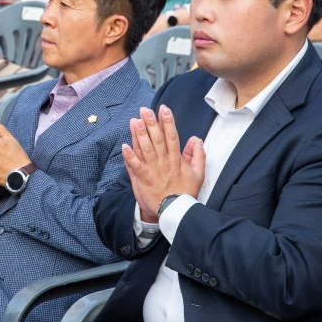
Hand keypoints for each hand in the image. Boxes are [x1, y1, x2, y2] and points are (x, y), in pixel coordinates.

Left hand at [121, 106, 204, 221]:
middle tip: (146, 110)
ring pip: (146, 149)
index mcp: (176, 160)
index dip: (168, 122)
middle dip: (151, 123)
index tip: (164, 109)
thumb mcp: (198, 174)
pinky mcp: (144, 180)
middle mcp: (164, 163)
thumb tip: (197, 140)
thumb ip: (198, 155)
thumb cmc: (185, 192)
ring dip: (140, 135)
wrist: (176, 212)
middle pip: (157, 140)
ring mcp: (153, 171)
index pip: (172, 137)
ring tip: (135, 121)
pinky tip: (124, 146)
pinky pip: (135, 166)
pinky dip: (130, 156)